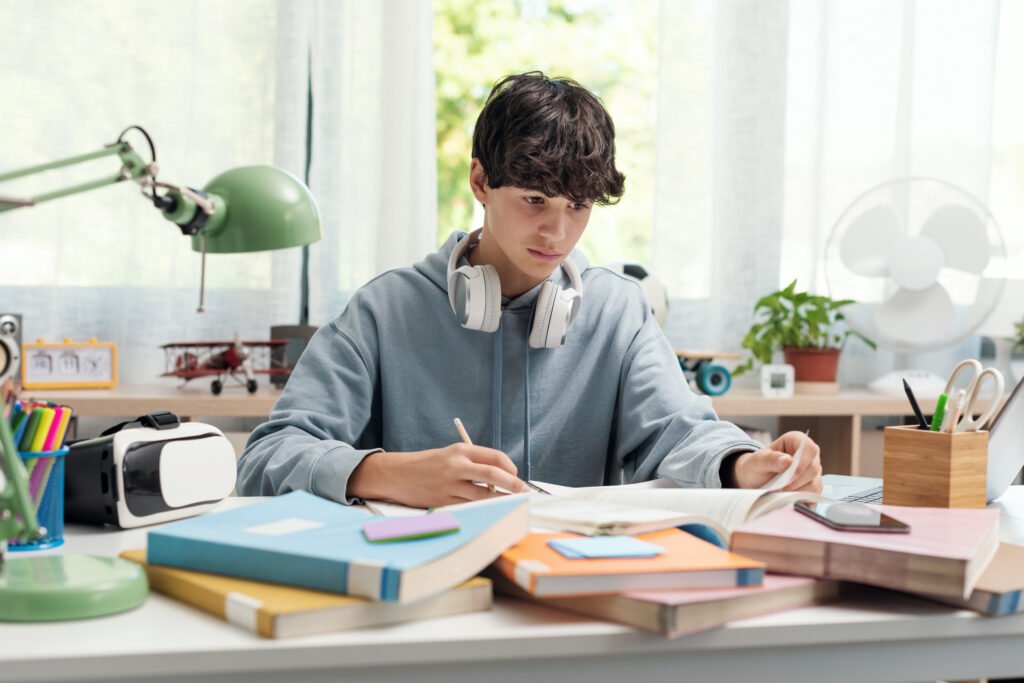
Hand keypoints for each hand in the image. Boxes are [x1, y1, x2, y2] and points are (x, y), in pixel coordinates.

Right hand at [348, 443, 530, 507]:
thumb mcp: (450, 454)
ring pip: (484, 496)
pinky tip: (489, 510)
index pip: (495, 457)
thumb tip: (501, 475)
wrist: (396, 474)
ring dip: (501, 501)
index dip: (510, 468)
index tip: (516, 476)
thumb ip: (474, 462)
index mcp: (460, 450)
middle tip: (524, 492)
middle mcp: (456, 466)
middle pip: (494, 475)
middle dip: (514, 485)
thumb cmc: (427, 464)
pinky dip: (482, 509)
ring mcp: (449, 485)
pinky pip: (469, 507)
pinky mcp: (443, 501)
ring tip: (511, 504)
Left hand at [730, 431, 822, 492]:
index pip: (809, 448)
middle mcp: (808, 455)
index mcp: (796, 440)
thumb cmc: (756, 466)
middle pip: (814, 468)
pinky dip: (800, 499)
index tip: (791, 475)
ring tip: (780, 491)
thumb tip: (787, 460)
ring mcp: (812, 471)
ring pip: (815, 483)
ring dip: (798, 491)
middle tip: (781, 487)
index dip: (802, 462)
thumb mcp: (757, 461)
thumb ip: (770, 459)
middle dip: (797, 481)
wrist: (754, 480)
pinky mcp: (812, 486)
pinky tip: (788, 497)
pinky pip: (813, 495)